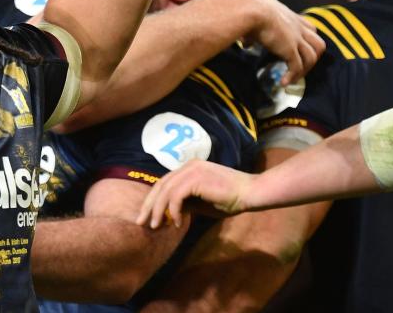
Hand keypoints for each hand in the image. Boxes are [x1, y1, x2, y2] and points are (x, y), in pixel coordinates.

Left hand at [136, 160, 253, 228]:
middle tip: (141, 223)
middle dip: (149, 206)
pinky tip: (178, 223)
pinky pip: (176, 196)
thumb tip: (168, 213)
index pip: (163, 184)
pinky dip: (174, 210)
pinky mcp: (196, 178)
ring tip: (156, 227)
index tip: (146, 217)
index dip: (153, 201)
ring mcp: (191, 170)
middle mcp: (187, 166)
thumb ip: (186, 204)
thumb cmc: (230, 199)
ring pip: (165, 191)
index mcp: (188, 169)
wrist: (251, 192)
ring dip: (158, 211)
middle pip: (159, 186)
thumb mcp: (202, 203)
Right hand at [243, 0, 324, 84]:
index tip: (298, 49)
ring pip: (312, 58)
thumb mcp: (254, 18)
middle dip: (312, 57)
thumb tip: (245, 42)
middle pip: (318, 44)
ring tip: (293, 78)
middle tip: (301, 67)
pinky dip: (292, 77)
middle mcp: (297, 28)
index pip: (309, 28)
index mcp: (291, 17)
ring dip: (305, 70)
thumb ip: (253, 31)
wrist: (252, 8)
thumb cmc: (249, 8)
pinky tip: (283, 83)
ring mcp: (296, 39)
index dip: (307, 40)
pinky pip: (296, 67)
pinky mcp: (290, 49)